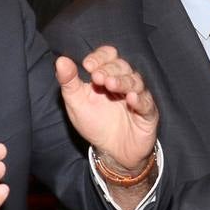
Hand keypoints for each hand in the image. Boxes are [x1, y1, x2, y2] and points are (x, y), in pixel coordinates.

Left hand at [57, 46, 157, 172]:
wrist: (112, 152)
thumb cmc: (95, 124)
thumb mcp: (76, 103)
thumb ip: (69, 82)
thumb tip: (61, 60)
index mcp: (107, 76)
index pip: (108, 56)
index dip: (100, 57)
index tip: (88, 65)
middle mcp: (124, 82)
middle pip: (122, 66)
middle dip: (109, 69)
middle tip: (97, 77)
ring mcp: (138, 96)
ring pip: (135, 81)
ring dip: (122, 81)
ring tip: (110, 84)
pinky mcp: (148, 113)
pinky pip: (147, 103)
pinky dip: (139, 99)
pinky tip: (131, 99)